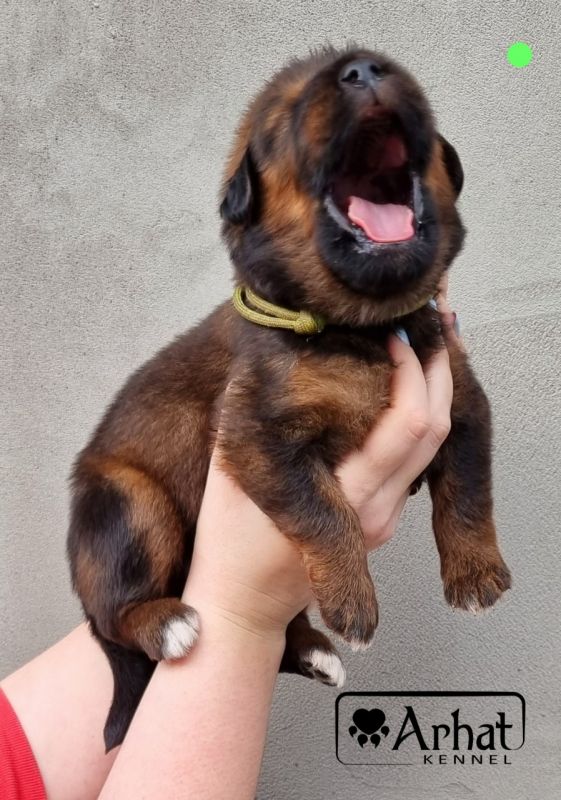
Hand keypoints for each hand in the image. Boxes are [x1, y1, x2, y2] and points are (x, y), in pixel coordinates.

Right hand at [184, 297, 456, 638]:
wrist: (243, 604)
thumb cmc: (230, 542)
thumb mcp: (234, 473)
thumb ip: (256, 418)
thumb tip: (271, 355)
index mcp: (349, 499)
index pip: (408, 427)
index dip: (412, 374)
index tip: (394, 335)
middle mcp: (381, 513)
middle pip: (435, 433)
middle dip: (438, 374)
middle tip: (425, 326)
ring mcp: (387, 522)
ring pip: (433, 450)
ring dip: (432, 394)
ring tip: (418, 347)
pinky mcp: (383, 521)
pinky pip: (414, 464)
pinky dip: (418, 420)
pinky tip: (401, 390)